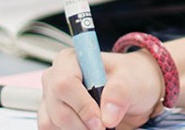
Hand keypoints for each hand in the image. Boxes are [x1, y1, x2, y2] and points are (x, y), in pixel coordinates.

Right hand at [38, 46, 163, 129]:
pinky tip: (89, 126)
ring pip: (53, 124)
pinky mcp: (52, 118)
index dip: (82, 106)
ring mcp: (50, 100)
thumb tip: (107, 116)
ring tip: (100, 125)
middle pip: (58, 110)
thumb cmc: (131, 80)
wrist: (134, 95)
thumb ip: (120, 92)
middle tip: (105, 127)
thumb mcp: (134, 81)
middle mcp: (55, 78)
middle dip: (83, 124)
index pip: (64, 83)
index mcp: (70, 60)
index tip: (102, 121)